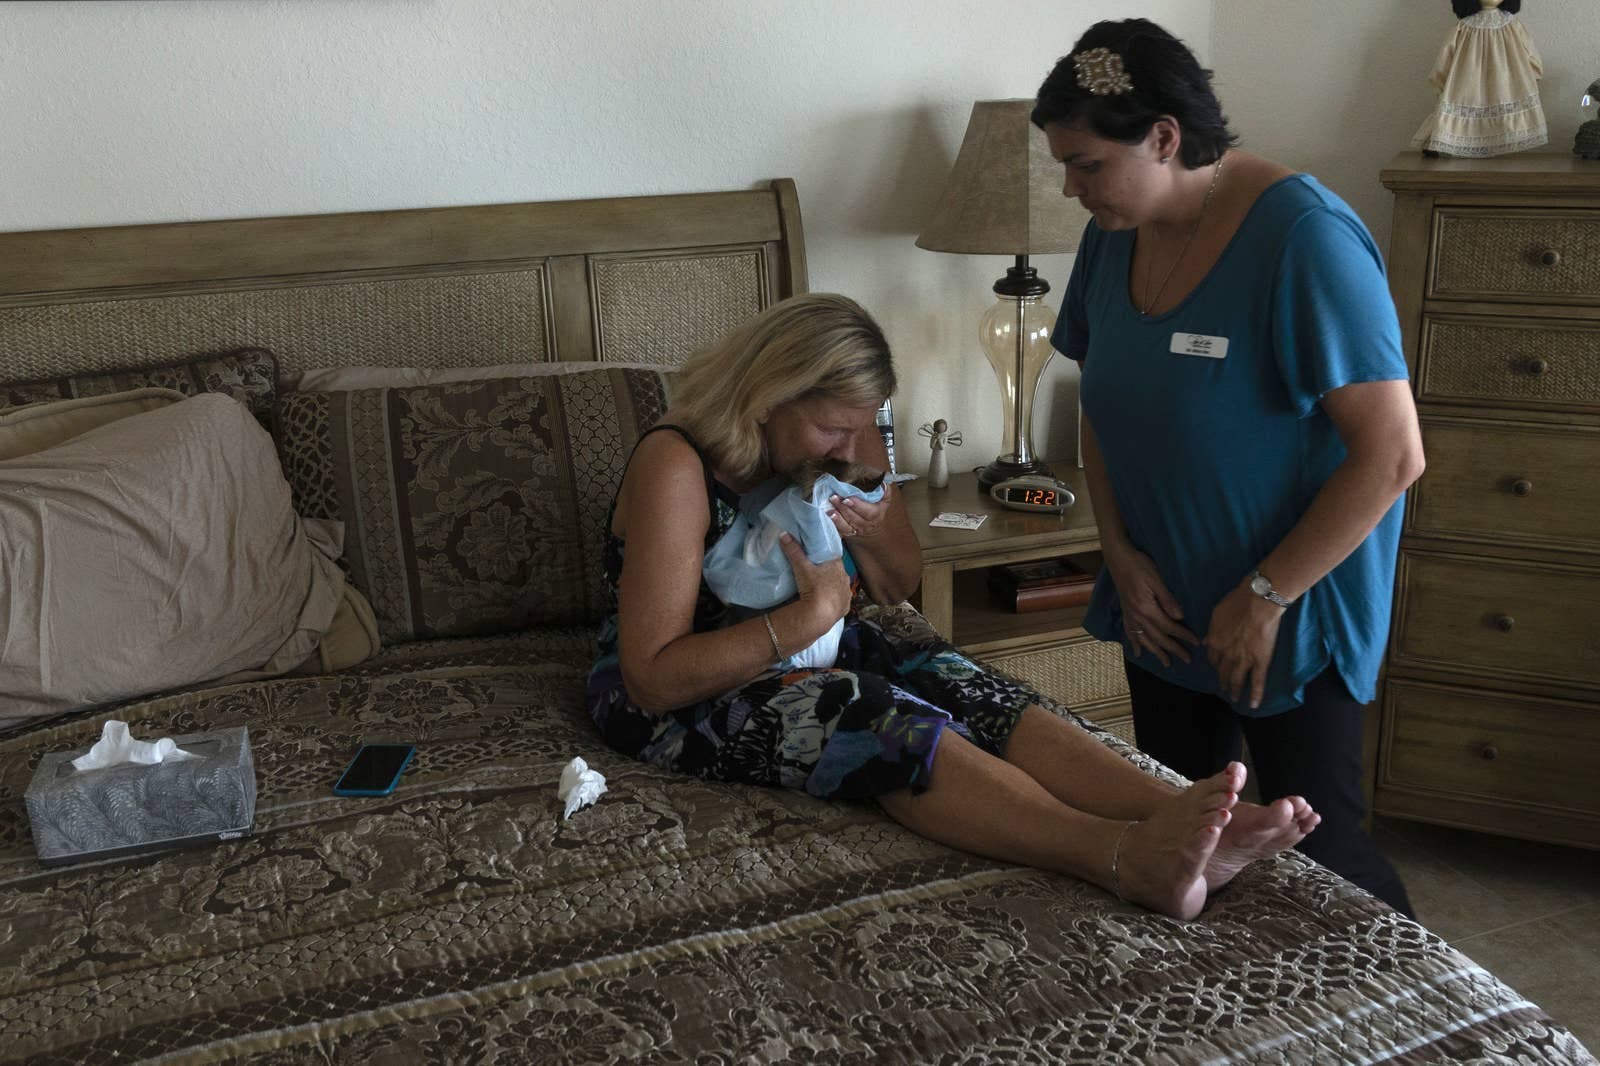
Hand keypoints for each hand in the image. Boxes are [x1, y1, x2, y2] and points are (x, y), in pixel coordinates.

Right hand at [778, 532, 851, 632]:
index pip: (833, 557)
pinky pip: (841, 601)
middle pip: (837, 572)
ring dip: (832, 586)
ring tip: (820, 588)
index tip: (817, 558)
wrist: (820, 614)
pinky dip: (834, 600)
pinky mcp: (845, 607)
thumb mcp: (801, 567)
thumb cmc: (814, 587)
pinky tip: (827, 602)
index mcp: (838, 566)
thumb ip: (794, 551)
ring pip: (840, 586)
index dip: (825, 557)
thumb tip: (784, 534)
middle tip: (816, 574)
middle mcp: (845, 578)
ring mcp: (846, 594)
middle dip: (828, 572)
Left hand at [827, 485, 891, 539]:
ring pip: (846, 526)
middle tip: (833, 498)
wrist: (871, 526)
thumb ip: (884, 491)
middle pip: (855, 518)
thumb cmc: (876, 508)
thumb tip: (883, 484)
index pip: (868, 512)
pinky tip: (828, 519)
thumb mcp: (883, 500)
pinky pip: (840, 532)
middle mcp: (866, 525)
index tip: (847, 499)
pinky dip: (833, 525)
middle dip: (843, 508)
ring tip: (829, 509)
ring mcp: (856, 531)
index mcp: (876, 515)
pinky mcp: (847, 534)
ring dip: (837, 518)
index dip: (857, 506)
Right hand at [1103, 545, 1196, 667]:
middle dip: (1173, 649)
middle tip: (1187, 660)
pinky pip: (1130, 633)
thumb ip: (1167, 599)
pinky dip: (1135, 644)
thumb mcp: (1156, 579)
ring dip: (1156, 652)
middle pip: (1158, 637)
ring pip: (1145, 639)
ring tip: (1166, 663)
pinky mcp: (1125, 612)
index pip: (1169, 627)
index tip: (1196, 643)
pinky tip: (1138, 653)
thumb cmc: (1140, 565)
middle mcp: (1137, 616)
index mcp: (1147, 608)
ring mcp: (1130, 615)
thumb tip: (1180, 618)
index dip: (1183, 636)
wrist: (1118, 558)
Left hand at [1205, 581, 1284, 708]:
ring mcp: (1243, 660)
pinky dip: (1256, 695)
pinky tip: (1254, 705)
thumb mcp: (1216, 614)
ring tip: (1234, 699)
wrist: (1257, 602)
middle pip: (1222, 672)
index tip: (1217, 667)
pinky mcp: (1260, 662)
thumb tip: (1205, 640)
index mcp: (1214, 642)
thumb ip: (1212, 630)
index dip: (1215, 664)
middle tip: (1224, 689)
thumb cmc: (1237, 602)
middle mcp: (1226, 655)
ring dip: (1235, 691)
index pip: (1212, 658)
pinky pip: (1257, 682)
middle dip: (1222, 681)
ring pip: (1237, 680)